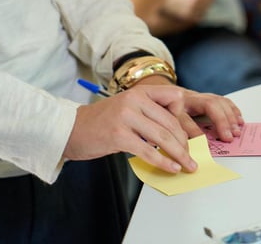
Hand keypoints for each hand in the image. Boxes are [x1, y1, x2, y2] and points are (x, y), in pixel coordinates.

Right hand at [64, 85, 242, 173]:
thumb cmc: (102, 122)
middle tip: (191, 157)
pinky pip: (148, 151)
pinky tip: (171, 168)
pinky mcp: (118, 135)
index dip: (183, 117)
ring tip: (187, 165)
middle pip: (171, 123)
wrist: (69, 129)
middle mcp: (135, 101)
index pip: (174, 98)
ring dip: (179, 154)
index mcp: (140, 91)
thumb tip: (176, 135)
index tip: (186, 134)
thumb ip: (149, 114)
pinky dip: (163, 161)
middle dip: (185, 143)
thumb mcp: (128, 108)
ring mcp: (126, 117)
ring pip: (163, 137)